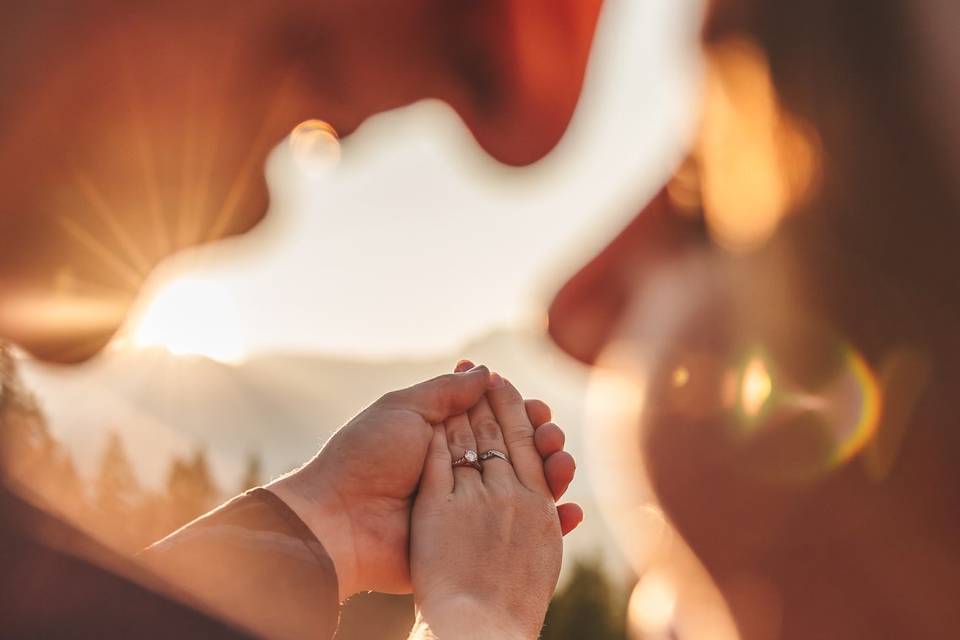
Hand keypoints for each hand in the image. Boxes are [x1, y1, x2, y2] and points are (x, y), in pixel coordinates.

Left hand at [268, 364, 579, 598]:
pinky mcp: (471, 543)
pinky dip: (550, 523)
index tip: (537, 408)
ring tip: (560, 466)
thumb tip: (485, 370)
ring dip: (552, 475)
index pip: (496, 419)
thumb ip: (446, 392)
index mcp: (443, 437)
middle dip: (542, 441)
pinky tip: (568, 511)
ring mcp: (469, 507)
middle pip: (518, 452)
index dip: (521, 412)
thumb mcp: (403, 410)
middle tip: (550, 436)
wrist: (339, 520)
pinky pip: (520, 535)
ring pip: (526, 491)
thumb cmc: (365, 457)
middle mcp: (460, 469)